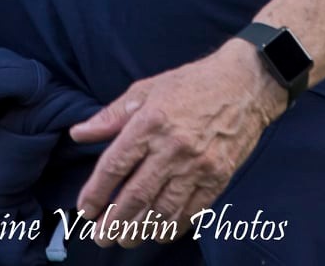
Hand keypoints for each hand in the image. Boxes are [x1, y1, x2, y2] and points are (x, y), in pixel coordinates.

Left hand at [67, 39, 284, 245]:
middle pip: (136, 195)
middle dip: (114, 222)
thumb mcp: (146, 89)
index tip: (85, 209)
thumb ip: (111, 116)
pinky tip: (158, 232)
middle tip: (100, 237)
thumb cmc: (192, 84)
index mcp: (151, 122)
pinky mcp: (218, 177)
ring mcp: (198, 165)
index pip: (115, 165)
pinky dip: (173, 227)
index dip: (96, 192)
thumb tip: (79, 133)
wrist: (246, 84)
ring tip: (125, 240)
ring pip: (163, 210)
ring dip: (140, 230)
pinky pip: (192, 211)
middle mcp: (173, 147)